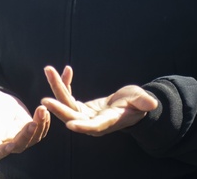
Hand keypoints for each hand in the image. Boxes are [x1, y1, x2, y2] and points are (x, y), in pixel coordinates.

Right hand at [0, 87, 49, 159]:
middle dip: (27, 135)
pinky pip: (40, 130)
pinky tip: (44, 111)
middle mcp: (7, 141)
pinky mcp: (29, 129)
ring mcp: (20, 136)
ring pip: (33, 139)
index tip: (10, 145)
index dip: (4, 151)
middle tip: (32, 122)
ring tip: (41, 110)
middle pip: (19, 146)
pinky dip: (43, 122)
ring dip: (39, 127)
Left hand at [40, 66, 157, 135]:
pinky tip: (64, 70)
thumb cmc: (137, 104)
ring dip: (57, 87)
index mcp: (107, 122)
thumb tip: (151, 103)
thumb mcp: (141, 101)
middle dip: (59, 108)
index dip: (82, 126)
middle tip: (44, 100)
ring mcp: (84, 116)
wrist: (130, 106)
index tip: (69, 124)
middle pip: (73, 116)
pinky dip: (65, 83)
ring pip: (66, 104)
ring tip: (49, 70)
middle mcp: (92, 122)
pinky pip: (68, 96)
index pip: (93, 126)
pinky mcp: (80, 109)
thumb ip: (143, 102)